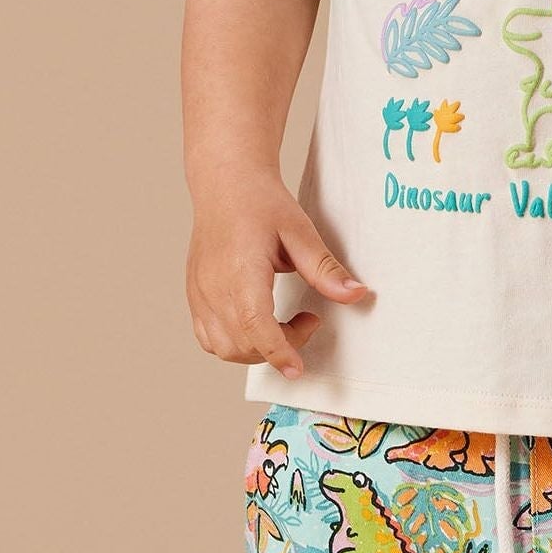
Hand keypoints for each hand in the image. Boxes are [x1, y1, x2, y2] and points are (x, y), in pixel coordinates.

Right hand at [185, 171, 368, 377]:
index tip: (297, 368)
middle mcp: (214, 287)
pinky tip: (257, 324)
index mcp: (241, 270)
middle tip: (307, 321)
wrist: (225, 184)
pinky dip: (234, 343)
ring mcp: (199, 293)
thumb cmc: (260, 203)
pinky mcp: (194, 295)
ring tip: (281, 323)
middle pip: (242, 344)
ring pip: (223, 347)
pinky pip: (208, 337)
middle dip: (280, 348)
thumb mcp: (300, 232)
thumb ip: (325, 269)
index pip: (255, 325)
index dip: (278, 352)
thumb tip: (357, 294)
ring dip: (256, 350)